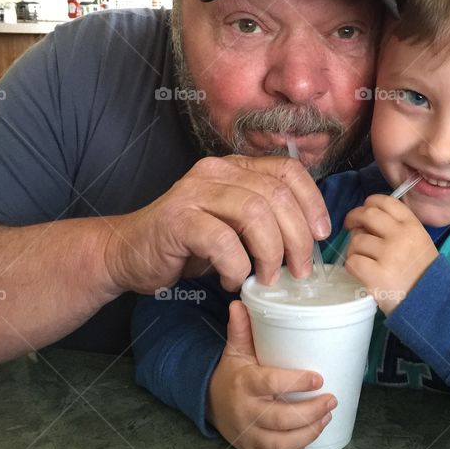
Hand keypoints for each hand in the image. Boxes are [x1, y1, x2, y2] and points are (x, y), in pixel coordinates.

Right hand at [103, 155, 329, 294]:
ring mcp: (195, 193)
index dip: (312, 202)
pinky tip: (232, 279)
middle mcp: (217, 172)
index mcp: (235, 168)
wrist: (129, 253)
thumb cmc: (188, 244)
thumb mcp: (234, 226)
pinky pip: (222, 241)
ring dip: (270, 253)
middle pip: (276, 195)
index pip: (287, 171)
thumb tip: (310, 240)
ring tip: (267, 278)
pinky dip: (236, 266)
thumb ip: (266, 220)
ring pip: (255, 213)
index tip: (320, 235)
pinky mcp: (177, 220)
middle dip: (297, 237)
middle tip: (299, 271)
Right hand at [207, 301, 336, 448]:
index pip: (271, 385)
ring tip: (325, 418)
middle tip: (331, 401)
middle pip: (281, 419)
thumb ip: (241, 328)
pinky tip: (307, 440)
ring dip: (308, 433)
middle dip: (312, 412)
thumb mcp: (235, 350)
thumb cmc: (231, 373)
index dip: (296, 384)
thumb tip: (242, 301)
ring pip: (281, 443)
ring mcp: (247, 435)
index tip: (319, 378)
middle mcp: (245, 412)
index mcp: (245, 384)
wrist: (208, 402)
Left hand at [342, 194, 437, 314]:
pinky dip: (352, 266)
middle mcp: (400, 235)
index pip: (386, 201)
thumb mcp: (419, 242)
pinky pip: (352, 261)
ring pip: (356, 240)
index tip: (365, 210)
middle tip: (350, 226)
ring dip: (354, 248)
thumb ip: (398, 228)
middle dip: (353, 218)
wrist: (430, 303)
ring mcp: (388, 254)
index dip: (370, 203)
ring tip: (363, 259)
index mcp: (412, 226)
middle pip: (367, 214)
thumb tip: (367, 220)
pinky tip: (361, 272)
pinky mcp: (376, 274)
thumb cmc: (423, 274)